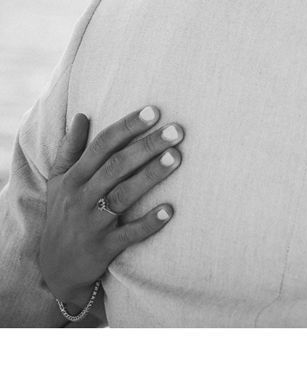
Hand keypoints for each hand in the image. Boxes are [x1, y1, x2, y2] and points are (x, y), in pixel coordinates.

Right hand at [39, 107, 183, 308]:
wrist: (56, 268)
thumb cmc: (63, 215)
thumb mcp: (58, 181)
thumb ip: (70, 149)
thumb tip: (82, 115)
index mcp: (73, 178)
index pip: (101, 146)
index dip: (126, 127)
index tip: (154, 111)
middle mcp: (81, 198)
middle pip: (116, 166)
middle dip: (146, 146)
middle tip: (176, 130)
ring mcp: (92, 223)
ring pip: (123, 196)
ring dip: (150, 176)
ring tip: (176, 158)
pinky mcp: (104, 248)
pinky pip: (128, 235)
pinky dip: (148, 223)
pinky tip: (169, 211)